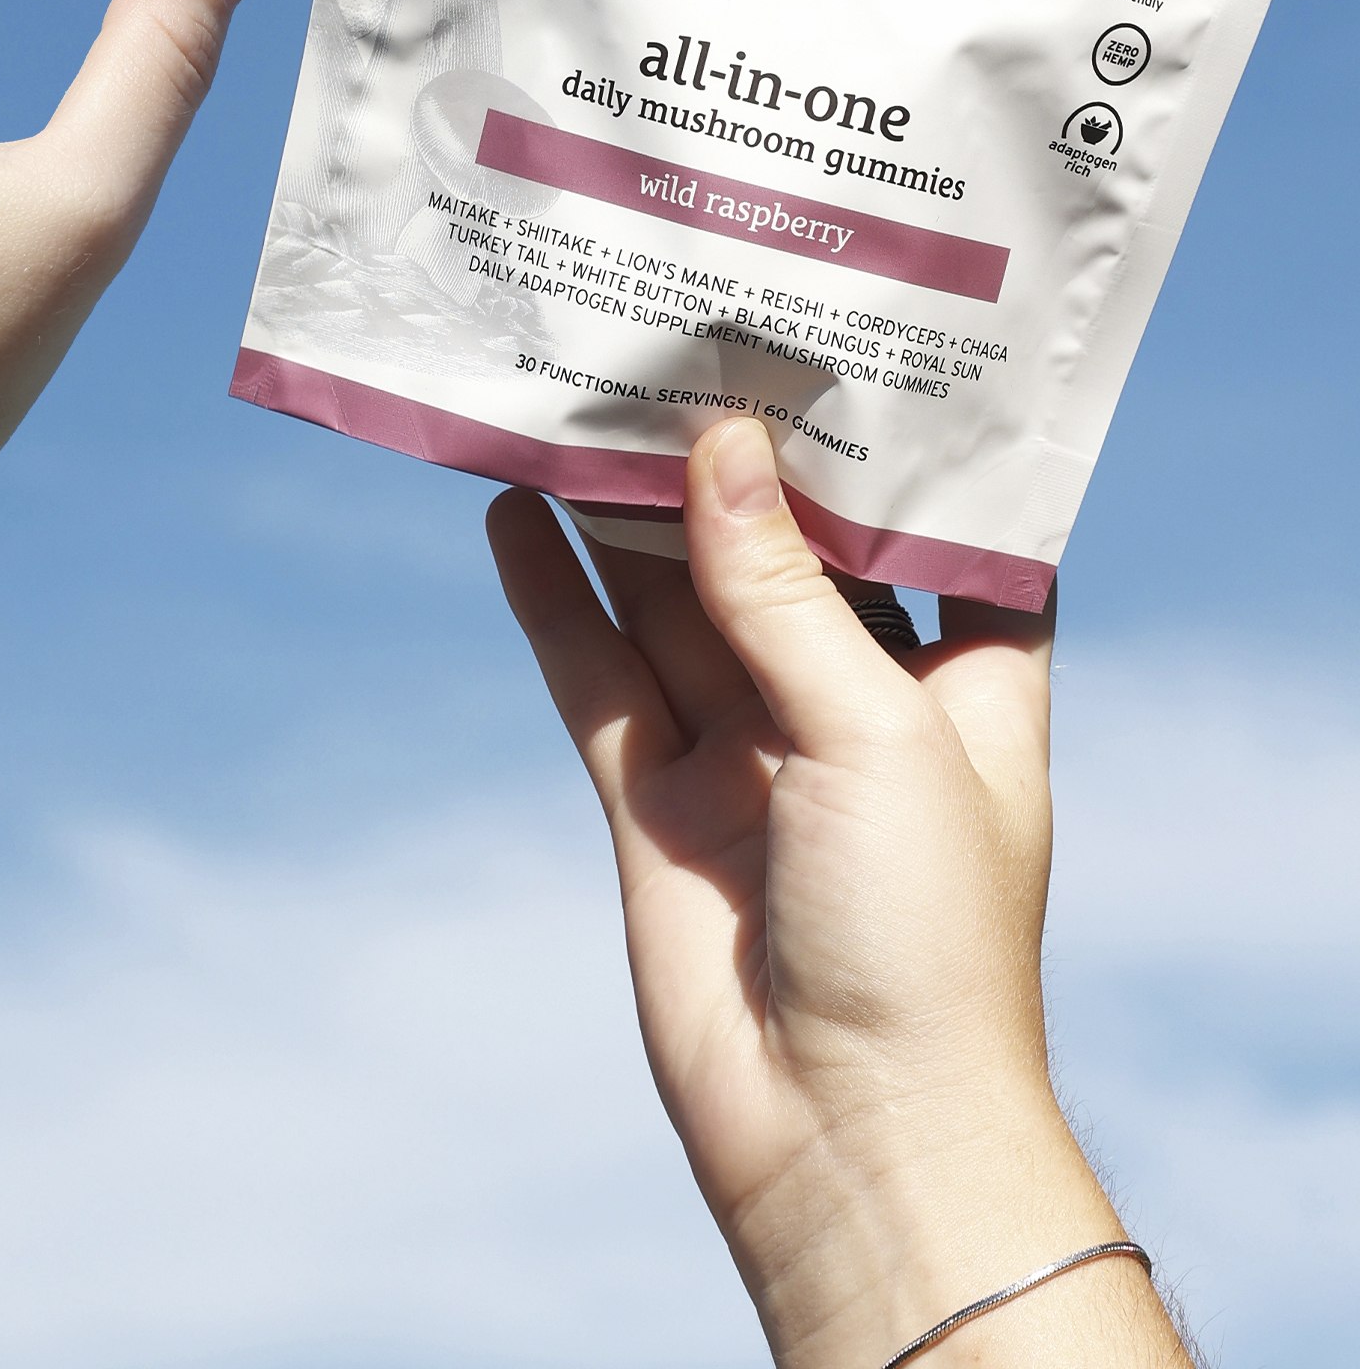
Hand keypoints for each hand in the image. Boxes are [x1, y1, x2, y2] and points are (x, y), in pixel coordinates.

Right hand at [489, 421, 1190, 1367]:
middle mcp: (852, 706)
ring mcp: (747, 751)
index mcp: (962, 685)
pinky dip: (552, 597)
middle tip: (671, 336)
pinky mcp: (657, 801)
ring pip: (673, 599)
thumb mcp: (876, 732)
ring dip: (626, 510)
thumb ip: (784, 588)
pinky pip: (596, 675)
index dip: (889, 450)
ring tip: (577, 391)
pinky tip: (513, 512)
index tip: (837, 344)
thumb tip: (725, 442)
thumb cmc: (926, 937)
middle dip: (729, 461)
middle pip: (780, 552)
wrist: (847, 1139)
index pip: (933, 539)